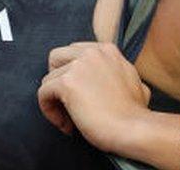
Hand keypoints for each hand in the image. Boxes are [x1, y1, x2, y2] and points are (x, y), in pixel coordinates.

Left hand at [37, 42, 151, 152]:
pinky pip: (43, 94)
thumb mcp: (134, 82)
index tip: (81, 98)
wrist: (135, 129)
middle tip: (68, 104)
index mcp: (106, 50)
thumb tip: (110, 80)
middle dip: (57, 81)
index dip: (73, 76)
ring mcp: (78, 65)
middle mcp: (91, 52)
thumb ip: (118, 74)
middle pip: (56, 59)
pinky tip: (66, 125)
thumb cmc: (136, 114)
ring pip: (48, 80)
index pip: (74, 53)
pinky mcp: (67, 83)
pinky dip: (49, 111)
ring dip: (55, 102)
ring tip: (70, 121)